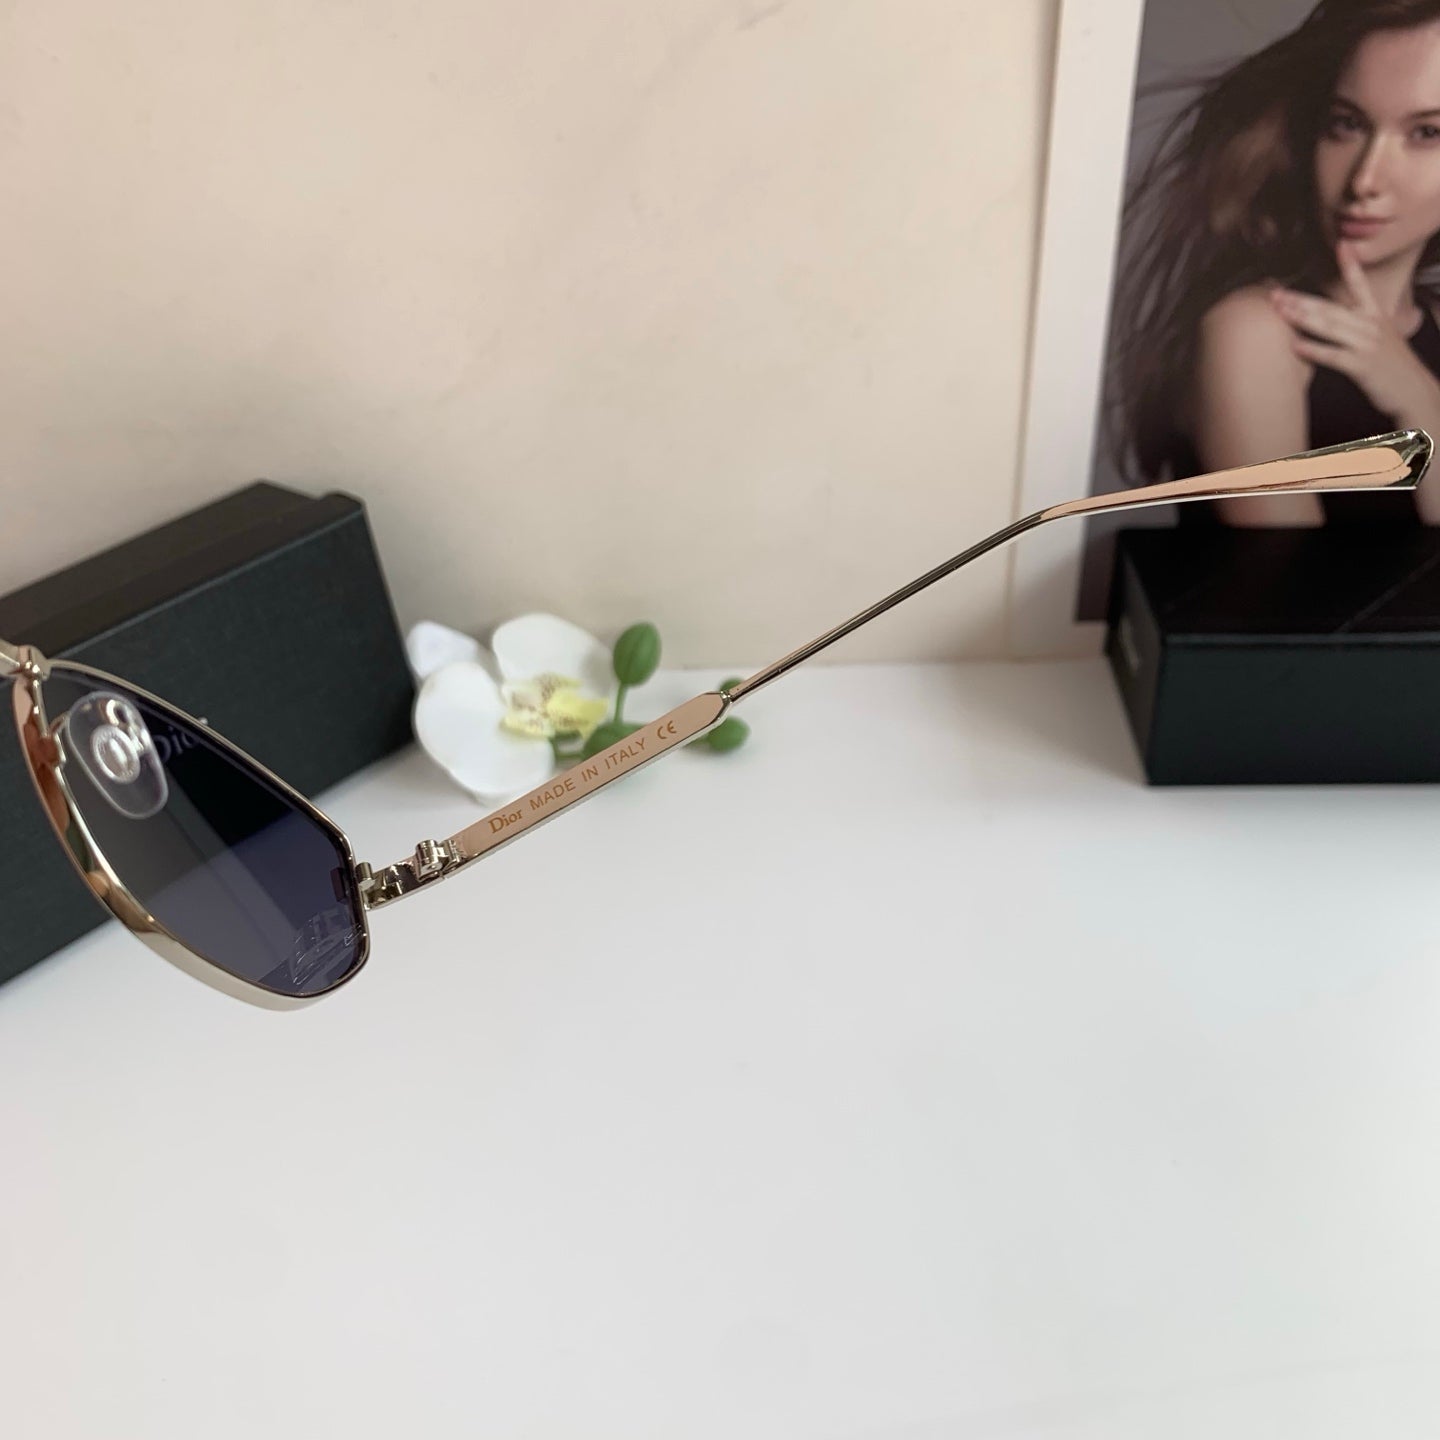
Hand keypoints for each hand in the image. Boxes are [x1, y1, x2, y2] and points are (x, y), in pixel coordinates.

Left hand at [1269, 244, 1439, 428]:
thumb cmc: (1391, 367)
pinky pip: (1334, 356)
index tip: (1340, 244)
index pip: (1360, 286)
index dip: (1350, 265)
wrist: (1413, 391)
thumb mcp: (1380, 338)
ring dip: (1302, 318)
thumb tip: (1333, 319)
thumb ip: (1359, 325)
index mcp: (1375, 316)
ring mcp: (1368, 345)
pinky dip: (1314, 350)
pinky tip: (1295, 346)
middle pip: (1331, 308)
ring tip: (1279, 312)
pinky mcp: (1363, 366)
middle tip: (1275, 294)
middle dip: (1301, 300)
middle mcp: (1371, 326)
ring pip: (1330, 327)